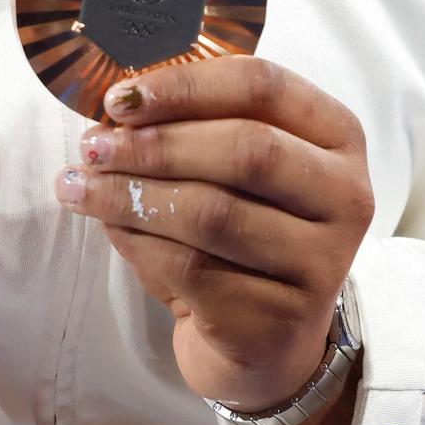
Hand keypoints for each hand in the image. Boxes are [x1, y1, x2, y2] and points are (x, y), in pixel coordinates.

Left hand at [55, 56, 373, 416]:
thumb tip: (113, 109)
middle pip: (245, 149)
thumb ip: (193, 126)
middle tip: (92, 146)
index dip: (183, 86)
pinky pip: (191, 268)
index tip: (118, 98)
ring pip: (213, 212)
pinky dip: (136, 243)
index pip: (262, 86)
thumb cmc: (243, 232)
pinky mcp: (279, 319)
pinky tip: (109, 228)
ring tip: (78, 186)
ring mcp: (321, 263)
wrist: (264, 339)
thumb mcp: (236, 168)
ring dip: (131, 195)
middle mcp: (346, 195)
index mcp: (337, 136)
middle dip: (154, 144)